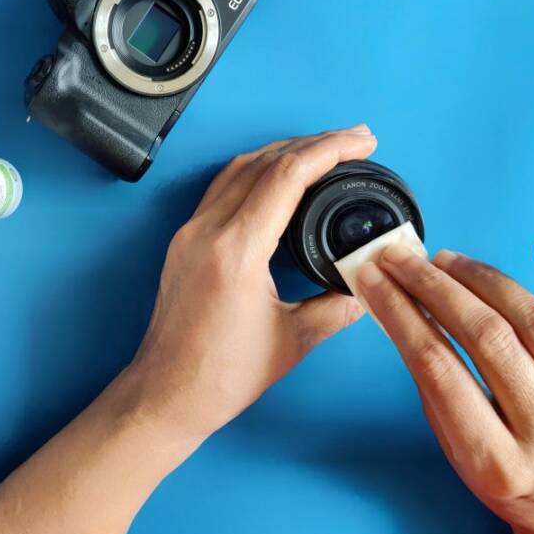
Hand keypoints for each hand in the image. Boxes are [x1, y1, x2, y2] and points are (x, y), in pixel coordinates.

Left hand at [122, 126, 375, 445]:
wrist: (165, 394)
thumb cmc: (221, 375)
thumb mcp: (292, 341)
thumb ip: (336, 307)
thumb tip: (368, 285)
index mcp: (236, 251)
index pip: (286, 176)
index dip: (329, 150)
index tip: (361, 142)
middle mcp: (208, 230)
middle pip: (265, 161)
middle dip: (314, 143)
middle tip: (355, 139)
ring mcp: (191, 231)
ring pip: (240, 167)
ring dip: (284, 150)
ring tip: (324, 149)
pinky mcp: (185, 240)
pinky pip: (223, 185)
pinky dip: (258, 169)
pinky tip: (279, 174)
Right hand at [357, 239, 533, 533]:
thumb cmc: (510, 481)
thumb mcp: (456, 450)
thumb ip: (433, 384)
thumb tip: (401, 308)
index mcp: (499, 464)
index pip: (440, 369)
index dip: (401, 314)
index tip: (376, 281)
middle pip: (489, 339)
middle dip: (434, 288)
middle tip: (403, 260)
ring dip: (485, 279)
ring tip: (447, 261)